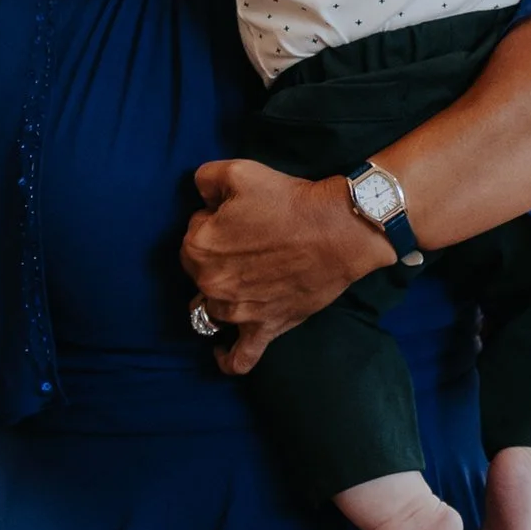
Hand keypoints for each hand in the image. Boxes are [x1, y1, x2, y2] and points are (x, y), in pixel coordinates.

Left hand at [182, 158, 386, 371]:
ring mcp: (236, 311)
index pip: (192, 235)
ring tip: (243, 279)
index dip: (214, 223)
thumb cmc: (290, 200)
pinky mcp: (264, 328)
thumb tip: (202, 198)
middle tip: (249, 241)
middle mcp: (211, 283)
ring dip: (221, 296)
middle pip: (199, 272)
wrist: (338, 230)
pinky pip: (239, 357)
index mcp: (199, 246)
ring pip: (211, 309)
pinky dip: (227, 358)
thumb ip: (205, 179)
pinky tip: (220, 351)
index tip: (239, 218)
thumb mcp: (239, 171)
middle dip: (217, 256)